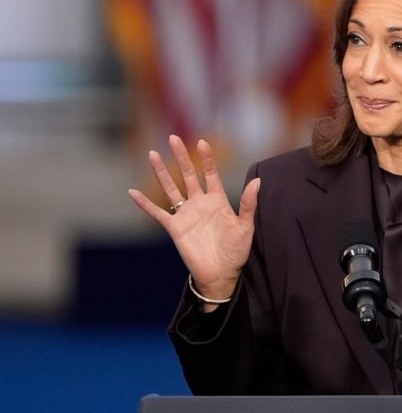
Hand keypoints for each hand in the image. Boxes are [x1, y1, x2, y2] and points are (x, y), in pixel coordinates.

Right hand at [128, 135, 259, 302]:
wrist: (221, 275)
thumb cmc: (236, 251)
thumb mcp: (245, 226)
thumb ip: (248, 204)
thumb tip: (257, 182)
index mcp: (218, 200)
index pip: (210, 173)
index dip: (206, 159)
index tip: (202, 142)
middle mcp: (200, 204)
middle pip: (189, 175)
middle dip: (181, 157)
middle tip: (173, 138)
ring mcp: (186, 214)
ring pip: (171, 188)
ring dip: (162, 172)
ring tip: (152, 154)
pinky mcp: (175, 228)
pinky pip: (157, 213)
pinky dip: (145, 204)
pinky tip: (133, 193)